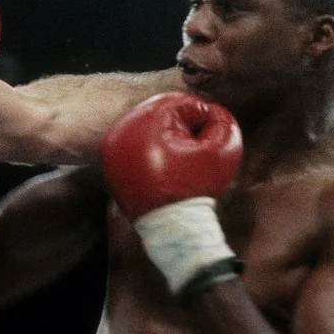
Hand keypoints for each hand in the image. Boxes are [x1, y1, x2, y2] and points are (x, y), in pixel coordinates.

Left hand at [100, 92, 242, 296]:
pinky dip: (150, 150)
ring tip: (180, 158)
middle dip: (181, 127)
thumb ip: (223, 122)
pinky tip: (165, 167)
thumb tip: (212, 111)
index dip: (202, 120)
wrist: (171, 229)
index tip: (207, 141)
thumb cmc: (196, 188)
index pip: (181, 104)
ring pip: (146, 127)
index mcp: (146, 121)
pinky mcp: (109, 162)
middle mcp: (121, 130)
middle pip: (160, 113)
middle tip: (194, 148)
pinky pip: (134, 145)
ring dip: (164, 137)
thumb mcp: (222, 151)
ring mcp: (111, 147)